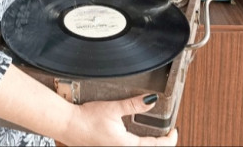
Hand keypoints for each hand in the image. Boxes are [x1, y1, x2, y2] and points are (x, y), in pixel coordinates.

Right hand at [60, 94, 177, 145]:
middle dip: (161, 144)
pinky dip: (137, 144)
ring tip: (156, 134)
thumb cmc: (86, 119)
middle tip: (168, 133)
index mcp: (126, 146)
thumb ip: (134, 105)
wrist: (67, 125)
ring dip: (148, 144)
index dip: (169, 139)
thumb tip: (152, 101)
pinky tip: (136, 135)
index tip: (174, 131)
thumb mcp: (113, 108)